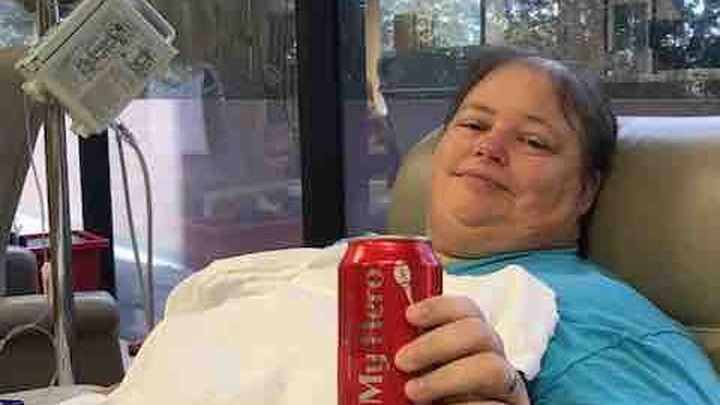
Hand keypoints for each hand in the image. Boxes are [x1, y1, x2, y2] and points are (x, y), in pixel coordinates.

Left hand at [394, 295, 529, 403]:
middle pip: (479, 332)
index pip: (466, 311)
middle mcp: (493, 360)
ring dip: (448, 377)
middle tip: (402, 361)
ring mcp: (506, 390)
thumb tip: (373, 340)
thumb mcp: (414, 377)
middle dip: (437, 343)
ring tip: (413, 392)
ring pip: (492, 368)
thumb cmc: (424, 402)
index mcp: (471, 344)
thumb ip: (406, 358)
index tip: (409, 315)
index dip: (440, 307)